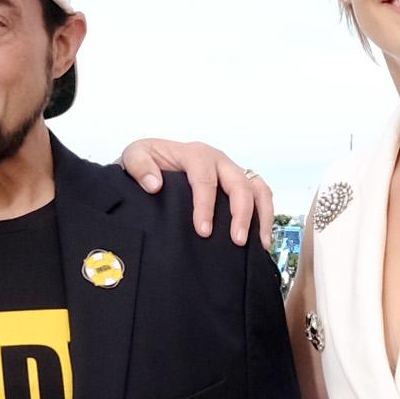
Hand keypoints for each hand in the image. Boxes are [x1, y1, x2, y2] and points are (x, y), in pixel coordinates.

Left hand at [120, 140, 267, 244]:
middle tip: (237, 241)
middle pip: (239, 184)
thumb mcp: (134, 156)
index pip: (206, 178)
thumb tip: (154, 184)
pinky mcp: (240, 186)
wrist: (150, 168)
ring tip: (260, 244)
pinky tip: (262, 242)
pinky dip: (266, 217)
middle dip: (241, 212)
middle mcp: (220, 161)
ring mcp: (233, 173)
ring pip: (258, 189)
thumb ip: (140, 166)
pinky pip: (262, 197)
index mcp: (196, 154)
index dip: (206, 205)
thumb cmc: (146, 164)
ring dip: (261, 215)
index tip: (203, 231)